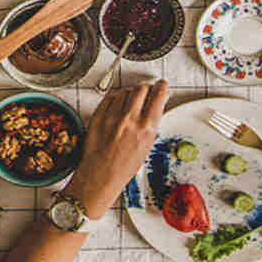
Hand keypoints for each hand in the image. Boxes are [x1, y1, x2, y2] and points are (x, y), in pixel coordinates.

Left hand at [62, 80, 167, 218]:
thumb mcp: (146, 146)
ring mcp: (112, 117)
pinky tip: (117, 104)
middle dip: (145, 88)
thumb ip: (150, 124)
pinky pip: (110, 97)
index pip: (158, 96)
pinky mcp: (98, 115)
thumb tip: (155, 106)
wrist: (100, 176)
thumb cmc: (123, 167)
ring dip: (130, 92)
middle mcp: (130, 120)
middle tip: (146, 91)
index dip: (162, 87)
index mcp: (146, 129)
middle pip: (141, 88)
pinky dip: (115, 97)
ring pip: (125, 91)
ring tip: (130, 101)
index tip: (162, 85)